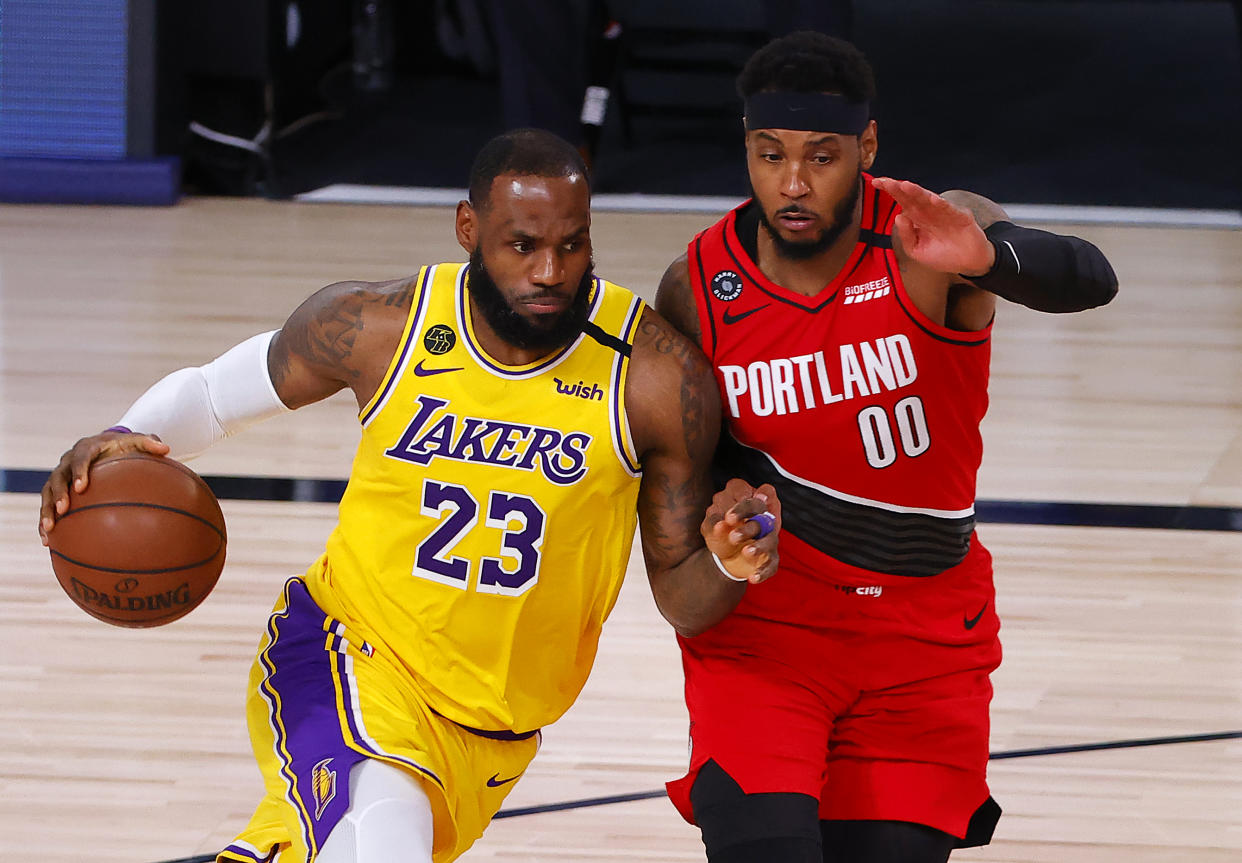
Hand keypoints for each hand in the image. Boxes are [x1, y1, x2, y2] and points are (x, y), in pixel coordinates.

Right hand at [38, 430, 169, 544]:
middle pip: (57, 477)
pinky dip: (45, 522)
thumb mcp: (137, 441)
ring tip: (49, 529)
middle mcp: (67, 461)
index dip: (79, 473)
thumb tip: (167, 448)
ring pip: (47, 493)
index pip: (79, 459)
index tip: (81, 487)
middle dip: (58, 494)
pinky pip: (47, 506)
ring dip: (46, 510)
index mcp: (86, 448)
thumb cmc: (124, 445)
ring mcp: (60, 475)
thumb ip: (149, 443)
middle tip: (62, 510)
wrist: (106, 445)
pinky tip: (47, 541)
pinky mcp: (57, 489)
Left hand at [701, 478, 780, 583]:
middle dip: (748, 527)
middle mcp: (761, 518)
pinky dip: (763, 571)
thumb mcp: (710, 526)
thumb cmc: (719, 532)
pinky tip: (753, 577)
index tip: (728, 518)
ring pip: (770, 539)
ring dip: (759, 546)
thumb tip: (721, 524)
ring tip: (746, 552)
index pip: (750, 498)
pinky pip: (771, 564)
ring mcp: (768, 538)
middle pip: (762, 519)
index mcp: (746, 503)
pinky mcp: (770, 557)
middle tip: (733, 537)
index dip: (741, 508)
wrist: (723, 555)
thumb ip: (713, 522)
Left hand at [871, 177, 993, 275]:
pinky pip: (949, 209)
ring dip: (918, 192)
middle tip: (887, 182)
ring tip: (905, 186)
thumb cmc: (942, 255)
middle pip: (912, 197)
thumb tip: (898, 217)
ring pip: (929, 199)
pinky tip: (933, 200)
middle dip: (900, 188)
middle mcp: (929, 212)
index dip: (891, 191)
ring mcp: (944, 212)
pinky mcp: (960, 217)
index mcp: (917, 218)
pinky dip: (942, 205)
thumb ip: (906, 236)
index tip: (877, 183)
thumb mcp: (917, 250)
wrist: (968, 262)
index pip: (902, 201)